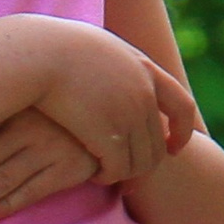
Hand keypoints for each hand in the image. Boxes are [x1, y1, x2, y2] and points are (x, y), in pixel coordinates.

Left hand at [0, 109, 104, 223]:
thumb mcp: (34, 100)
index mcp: (15, 108)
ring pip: (0, 178)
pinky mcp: (69, 169)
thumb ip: (1, 111)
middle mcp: (27, 128)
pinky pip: (34, 189)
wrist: (119, 109)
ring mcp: (49, 148)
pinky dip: (8, 204)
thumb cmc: (65, 105)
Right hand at [26, 18, 201, 187]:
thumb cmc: (55, 48)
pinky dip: (109, 177)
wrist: (40, 54)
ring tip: (105, 174)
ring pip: (141, 162)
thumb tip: (113, 69)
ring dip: (125, 174)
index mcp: (145, 70)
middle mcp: (144, 94)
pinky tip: (93, 176)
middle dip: (144, 165)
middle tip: (126, 176)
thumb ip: (114, 62)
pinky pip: (119, 169)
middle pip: (158, 145)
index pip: (182, 107)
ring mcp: (129, 115)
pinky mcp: (109, 136)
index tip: (172, 149)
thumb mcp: (96, 46)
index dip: (182, 133)